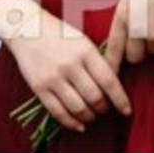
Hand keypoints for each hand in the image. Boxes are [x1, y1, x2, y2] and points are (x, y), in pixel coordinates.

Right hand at [8, 9, 131, 132]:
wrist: (26, 28)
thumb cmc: (59, 35)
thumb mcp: (82, 41)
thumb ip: (98, 62)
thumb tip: (115, 88)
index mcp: (84, 50)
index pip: (109, 81)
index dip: (120, 100)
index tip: (126, 110)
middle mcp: (69, 64)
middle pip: (95, 98)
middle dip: (103, 108)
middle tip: (104, 108)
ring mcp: (53, 77)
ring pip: (78, 108)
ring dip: (89, 116)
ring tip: (91, 114)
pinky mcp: (39, 87)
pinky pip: (58, 112)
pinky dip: (72, 123)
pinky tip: (79, 124)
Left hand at [103, 0, 153, 73]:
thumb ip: (126, 21)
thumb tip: (120, 48)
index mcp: (122, 14)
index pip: (113, 47)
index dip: (110, 67)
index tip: (106, 83)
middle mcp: (135, 24)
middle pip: (134, 56)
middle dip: (142, 50)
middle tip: (151, 29)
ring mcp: (153, 30)